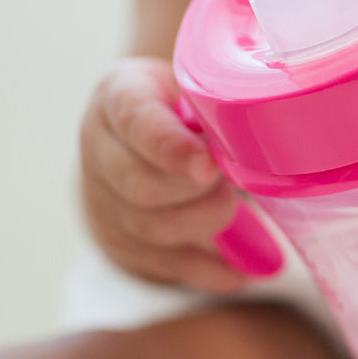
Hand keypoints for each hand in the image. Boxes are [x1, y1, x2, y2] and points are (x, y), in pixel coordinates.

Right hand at [80, 57, 245, 291]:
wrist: (138, 134)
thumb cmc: (180, 104)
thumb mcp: (191, 84)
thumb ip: (213, 104)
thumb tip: (258, 134)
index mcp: (118, 95)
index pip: (135, 120)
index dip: (171, 148)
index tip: (208, 166)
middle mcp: (99, 148)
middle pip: (141, 187)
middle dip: (197, 193)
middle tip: (231, 183)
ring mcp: (101, 199)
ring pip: (149, 229)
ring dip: (204, 225)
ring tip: (234, 208)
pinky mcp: (118, 240)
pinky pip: (162, 264)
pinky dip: (208, 271)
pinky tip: (242, 273)